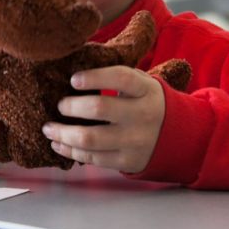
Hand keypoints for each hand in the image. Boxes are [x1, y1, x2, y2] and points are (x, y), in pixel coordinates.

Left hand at [41, 66, 165, 172]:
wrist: (179, 136)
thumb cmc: (144, 102)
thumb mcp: (140, 84)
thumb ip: (114, 76)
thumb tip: (71, 67)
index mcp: (145, 90)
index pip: (121, 78)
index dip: (94, 77)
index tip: (73, 80)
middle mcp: (143, 115)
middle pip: (99, 108)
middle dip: (71, 106)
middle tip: (59, 105)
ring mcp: (136, 141)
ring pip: (90, 138)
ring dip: (62, 133)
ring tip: (48, 128)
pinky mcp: (128, 161)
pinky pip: (93, 158)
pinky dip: (70, 151)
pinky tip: (58, 144)